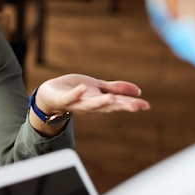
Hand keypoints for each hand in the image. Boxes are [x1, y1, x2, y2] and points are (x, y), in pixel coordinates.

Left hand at [35, 73, 149, 114]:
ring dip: (101, 102)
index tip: (146, 105)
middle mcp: (89, 105)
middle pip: (107, 106)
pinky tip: (83, 88)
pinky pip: (70, 97)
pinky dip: (76, 94)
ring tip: (112, 98)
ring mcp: (76, 103)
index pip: (118, 103)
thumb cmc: (75, 91)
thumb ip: (115, 89)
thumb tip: (138, 91)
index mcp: (99, 101)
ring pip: (90, 105)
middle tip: (136, 106)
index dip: (131, 104)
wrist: (49, 95)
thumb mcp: (97, 87)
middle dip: (122, 106)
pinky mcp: (62, 99)